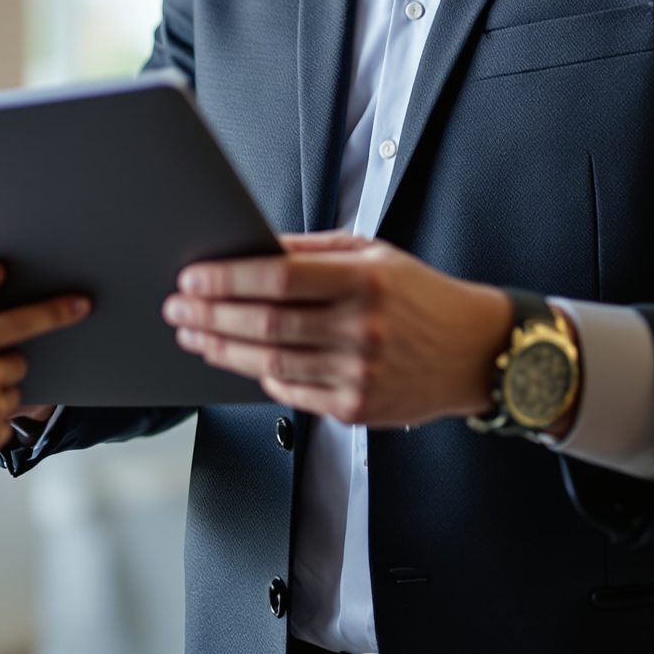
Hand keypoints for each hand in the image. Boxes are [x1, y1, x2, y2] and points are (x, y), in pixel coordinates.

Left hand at [163, 232, 513, 425]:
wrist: (475, 351)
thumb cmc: (419, 297)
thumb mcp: (373, 254)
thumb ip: (311, 251)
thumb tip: (252, 247)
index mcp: (364, 280)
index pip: (279, 279)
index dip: (227, 280)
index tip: (192, 278)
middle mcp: (362, 329)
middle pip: (266, 324)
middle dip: (211, 316)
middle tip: (178, 308)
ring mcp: (359, 373)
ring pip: (272, 363)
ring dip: (222, 349)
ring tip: (194, 334)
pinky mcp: (357, 407)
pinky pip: (293, 392)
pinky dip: (260, 376)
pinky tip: (239, 360)